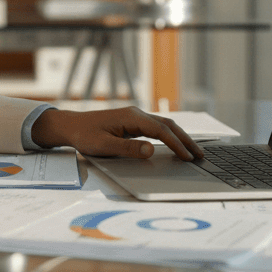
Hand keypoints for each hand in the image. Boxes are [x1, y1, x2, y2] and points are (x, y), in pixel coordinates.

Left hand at [30, 107, 204, 160]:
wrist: (70, 126)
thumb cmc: (84, 135)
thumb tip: (151, 150)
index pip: (161, 130)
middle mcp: (136, 114)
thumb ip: (128, 149)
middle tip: (200, 155)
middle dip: (185, 140)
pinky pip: (156, 128)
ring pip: (164, 125)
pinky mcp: (132, 123)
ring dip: (179, 137)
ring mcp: (135, 117)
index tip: (188, 157)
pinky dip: (170, 136)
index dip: (176, 144)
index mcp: (131, 117)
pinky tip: (175, 144)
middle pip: (168, 125)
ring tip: (193, 152)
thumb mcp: (104, 146)